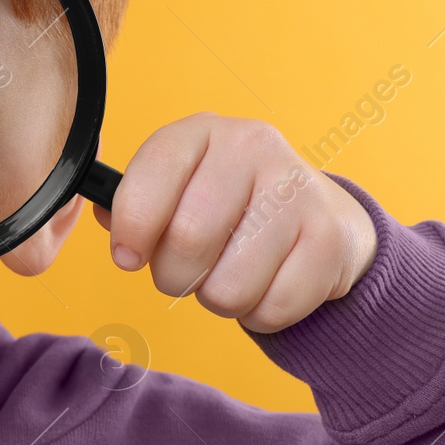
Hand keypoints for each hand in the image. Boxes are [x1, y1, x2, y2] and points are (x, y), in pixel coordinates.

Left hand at [92, 114, 377, 333]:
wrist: (320, 216)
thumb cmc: (229, 207)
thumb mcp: (178, 189)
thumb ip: (132, 204)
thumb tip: (114, 226)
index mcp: (201, 132)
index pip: (149, 176)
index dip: (131, 227)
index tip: (128, 256)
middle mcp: (252, 147)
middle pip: (187, 240)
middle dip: (173, 276)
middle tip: (184, 273)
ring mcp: (296, 190)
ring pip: (228, 285)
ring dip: (218, 299)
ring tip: (230, 275)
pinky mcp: (330, 238)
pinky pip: (272, 307)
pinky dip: (261, 313)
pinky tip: (269, 282)